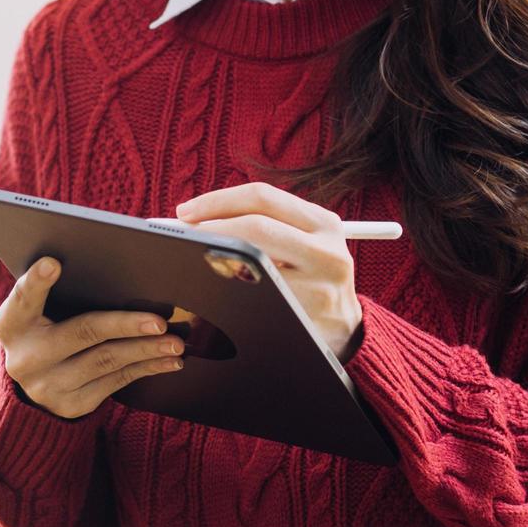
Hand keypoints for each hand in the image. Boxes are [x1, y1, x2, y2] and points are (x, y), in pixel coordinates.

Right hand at [0, 256, 185, 418]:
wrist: (35, 385)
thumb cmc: (46, 329)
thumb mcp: (39, 312)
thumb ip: (59, 291)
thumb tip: (118, 265)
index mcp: (12, 324)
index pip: (23, 299)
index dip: (36, 282)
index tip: (53, 263)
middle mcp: (26, 358)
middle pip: (82, 333)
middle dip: (125, 325)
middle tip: (160, 321)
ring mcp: (48, 386)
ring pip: (107, 361)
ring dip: (146, 349)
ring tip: (176, 343)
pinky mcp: (72, 405)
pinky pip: (117, 382)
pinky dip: (146, 368)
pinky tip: (169, 360)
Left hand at [175, 182, 362, 359]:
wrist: (344, 329)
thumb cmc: (310, 278)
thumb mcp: (305, 243)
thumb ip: (265, 224)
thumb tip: (196, 217)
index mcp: (323, 222)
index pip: (262, 197)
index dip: (217, 201)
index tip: (186, 211)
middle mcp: (328, 250)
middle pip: (256, 227)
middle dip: (211, 229)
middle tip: (183, 237)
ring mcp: (321, 287)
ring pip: (254, 265)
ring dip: (216, 262)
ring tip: (195, 260)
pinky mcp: (310, 319)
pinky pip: (259, 301)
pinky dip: (231, 293)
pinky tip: (218, 291)